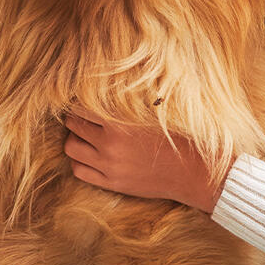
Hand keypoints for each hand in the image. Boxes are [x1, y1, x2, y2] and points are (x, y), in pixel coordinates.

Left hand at [63, 114, 228, 213]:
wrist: (194, 170)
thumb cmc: (178, 134)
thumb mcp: (154, 110)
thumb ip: (128, 99)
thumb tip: (105, 80)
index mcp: (119, 122)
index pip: (80, 106)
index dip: (81, 101)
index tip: (86, 101)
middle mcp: (109, 144)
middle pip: (73, 125)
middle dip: (77, 118)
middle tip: (87, 117)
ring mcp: (109, 166)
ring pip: (71, 149)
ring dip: (75, 139)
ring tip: (87, 136)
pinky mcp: (112, 183)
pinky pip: (79, 171)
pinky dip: (80, 161)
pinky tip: (92, 155)